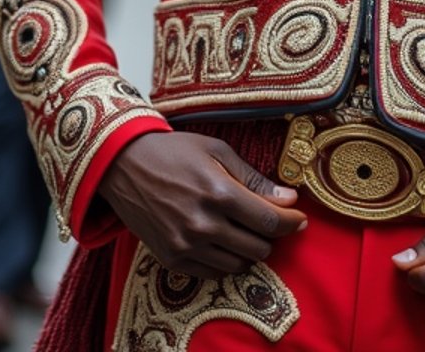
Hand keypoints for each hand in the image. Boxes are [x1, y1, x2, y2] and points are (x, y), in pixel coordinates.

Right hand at [97, 129, 306, 277]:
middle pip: (258, 247)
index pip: (269, 220)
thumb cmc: (175, 152)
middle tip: (269, 219)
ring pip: (239, 264)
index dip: (291, 222)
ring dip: (249, 249)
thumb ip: (254, 179)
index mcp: (219, 193)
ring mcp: (186, 246)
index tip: (299, 218)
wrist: (125, 166)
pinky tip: (224, 241)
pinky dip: (227, 260)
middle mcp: (204, 225)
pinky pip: (214, 273)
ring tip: (244, 229)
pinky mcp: (172, 259)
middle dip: (272, 235)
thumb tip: (288, 198)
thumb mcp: (217, 151)